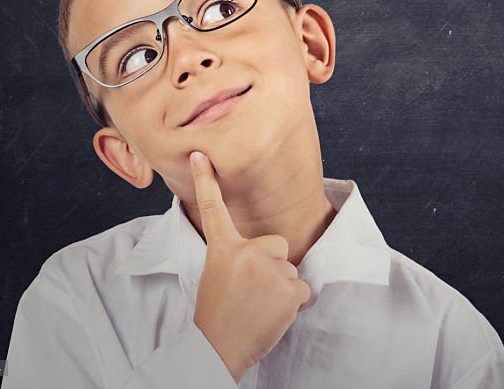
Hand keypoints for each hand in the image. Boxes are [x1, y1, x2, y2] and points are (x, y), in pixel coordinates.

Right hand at [189, 151, 310, 382]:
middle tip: (251, 292)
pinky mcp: (290, 288)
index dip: (207, 180)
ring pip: (290, 270)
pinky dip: (292, 303)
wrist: (218, 349)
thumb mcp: (217, 275)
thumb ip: (238, 257)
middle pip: (277, 246)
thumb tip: (263, 250)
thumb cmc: (218, 314)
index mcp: (224, 248)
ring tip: (257, 306)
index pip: (213, 209)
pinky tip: (271, 314)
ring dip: (280, 288)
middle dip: (272, 266)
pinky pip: (302, 289)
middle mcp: (248, 252)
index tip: (200, 155)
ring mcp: (271, 269)